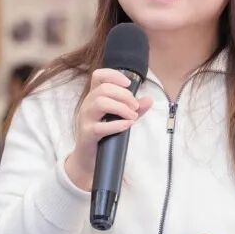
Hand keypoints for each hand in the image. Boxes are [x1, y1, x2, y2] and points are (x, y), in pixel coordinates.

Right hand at [64, 68, 152, 190]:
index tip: (128, 84)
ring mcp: (85, 119)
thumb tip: (149, 99)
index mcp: (94, 96)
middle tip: (135, 107)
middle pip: (104, 89)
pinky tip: (127, 125)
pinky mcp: (87, 133)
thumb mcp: (121, 117)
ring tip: (132, 116)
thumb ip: (135, 108)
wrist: (89, 157)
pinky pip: (101, 127)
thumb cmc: (105, 134)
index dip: (114, 75)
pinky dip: (117, 125)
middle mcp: (88, 104)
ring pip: (101, 103)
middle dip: (124, 95)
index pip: (99, 76)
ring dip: (121, 108)